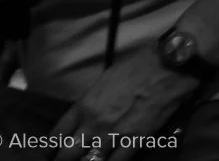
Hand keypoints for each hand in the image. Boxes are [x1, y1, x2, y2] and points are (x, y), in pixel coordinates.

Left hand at [51, 46, 199, 159]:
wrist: (168, 67)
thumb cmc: (138, 66)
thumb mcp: (105, 79)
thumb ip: (92, 100)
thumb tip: (87, 113)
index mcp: (84, 105)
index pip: (57, 134)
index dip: (50, 147)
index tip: (50, 152)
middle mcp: (93, 124)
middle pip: (68, 153)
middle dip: (63, 159)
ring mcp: (114, 135)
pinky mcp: (135, 141)